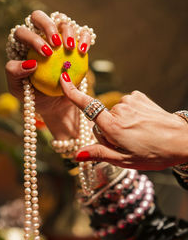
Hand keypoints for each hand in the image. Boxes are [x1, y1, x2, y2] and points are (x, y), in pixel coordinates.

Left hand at [5, 10, 90, 138]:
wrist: (54, 104)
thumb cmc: (34, 95)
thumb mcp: (18, 89)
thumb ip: (14, 73)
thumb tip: (29, 62)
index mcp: (23, 45)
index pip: (23, 33)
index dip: (32, 38)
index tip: (45, 53)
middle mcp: (40, 37)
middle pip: (40, 18)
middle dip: (47, 26)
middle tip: (55, 43)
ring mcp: (59, 39)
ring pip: (63, 23)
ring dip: (68, 32)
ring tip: (70, 48)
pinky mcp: (76, 44)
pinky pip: (82, 35)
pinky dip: (84, 39)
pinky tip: (83, 51)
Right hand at [60, 74, 187, 169]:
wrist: (181, 140)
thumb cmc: (154, 153)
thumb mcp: (125, 160)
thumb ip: (100, 154)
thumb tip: (77, 154)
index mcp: (113, 127)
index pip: (87, 107)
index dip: (73, 93)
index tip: (63, 79)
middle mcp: (120, 110)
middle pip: (101, 120)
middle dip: (108, 132)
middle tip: (126, 143)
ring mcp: (130, 101)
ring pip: (114, 114)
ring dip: (120, 123)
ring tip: (137, 134)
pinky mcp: (139, 97)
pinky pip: (126, 106)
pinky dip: (130, 115)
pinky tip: (141, 124)